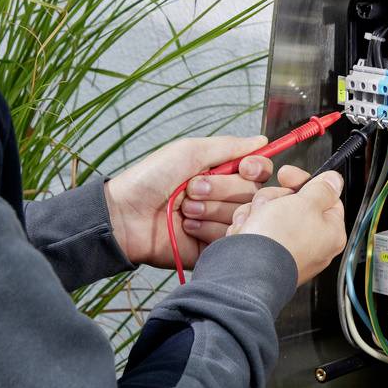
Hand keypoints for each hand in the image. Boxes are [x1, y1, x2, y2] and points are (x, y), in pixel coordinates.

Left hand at [103, 135, 273, 269]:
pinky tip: (187, 227)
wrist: (125, 216)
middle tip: (192, 190)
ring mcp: (219, 223)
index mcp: (220, 173)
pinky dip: (208, 230)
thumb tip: (262, 140)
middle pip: (251, 193)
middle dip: (221, 189)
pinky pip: (229, 238)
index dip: (255, 168)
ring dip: (210, 210)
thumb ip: (229, 146)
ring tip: (184, 210)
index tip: (244, 167)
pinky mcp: (212, 247)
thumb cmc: (150, 179)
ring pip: (241, 216)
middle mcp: (223, 197)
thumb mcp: (189, 151)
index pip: (258, 170)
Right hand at [226, 165, 345, 285]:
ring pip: (270, 214)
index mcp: (330, 233)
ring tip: (254, 221)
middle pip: (294, 204)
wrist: (245, 271)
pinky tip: (245, 232)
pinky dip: (247, 227)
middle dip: (275, 198)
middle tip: (269, 204)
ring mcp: (286, 251)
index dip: (304, 182)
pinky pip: (255, 230)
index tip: (288, 175)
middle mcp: (311, 245)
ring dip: (257, 211)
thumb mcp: (306, 203)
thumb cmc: (279, 242)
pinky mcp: (263, 256)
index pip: (324, 198)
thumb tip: (335, 180)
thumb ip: (323, 189)